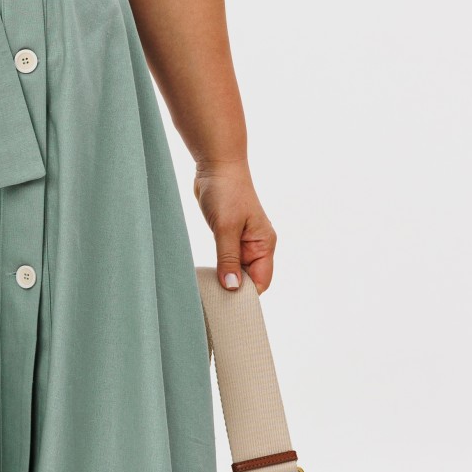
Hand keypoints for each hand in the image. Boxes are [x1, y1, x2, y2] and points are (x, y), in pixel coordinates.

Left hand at [193, 163, 275, 294]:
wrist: (216, 165)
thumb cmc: (226, 191)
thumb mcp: (225, 228)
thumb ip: (228, 258)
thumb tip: (232, 288)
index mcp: (264, 244)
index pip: (260, 281)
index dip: (246, 295)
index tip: (227, 306)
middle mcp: (257, 245)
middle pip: (249, 279)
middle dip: (234, 289)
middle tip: (214, 300)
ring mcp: (243, 242)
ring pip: (236, 270)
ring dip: (224, 279)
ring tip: (208, 290)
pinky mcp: (229, 237)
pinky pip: (226, 260)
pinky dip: (219, 268)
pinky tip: (206, 275)